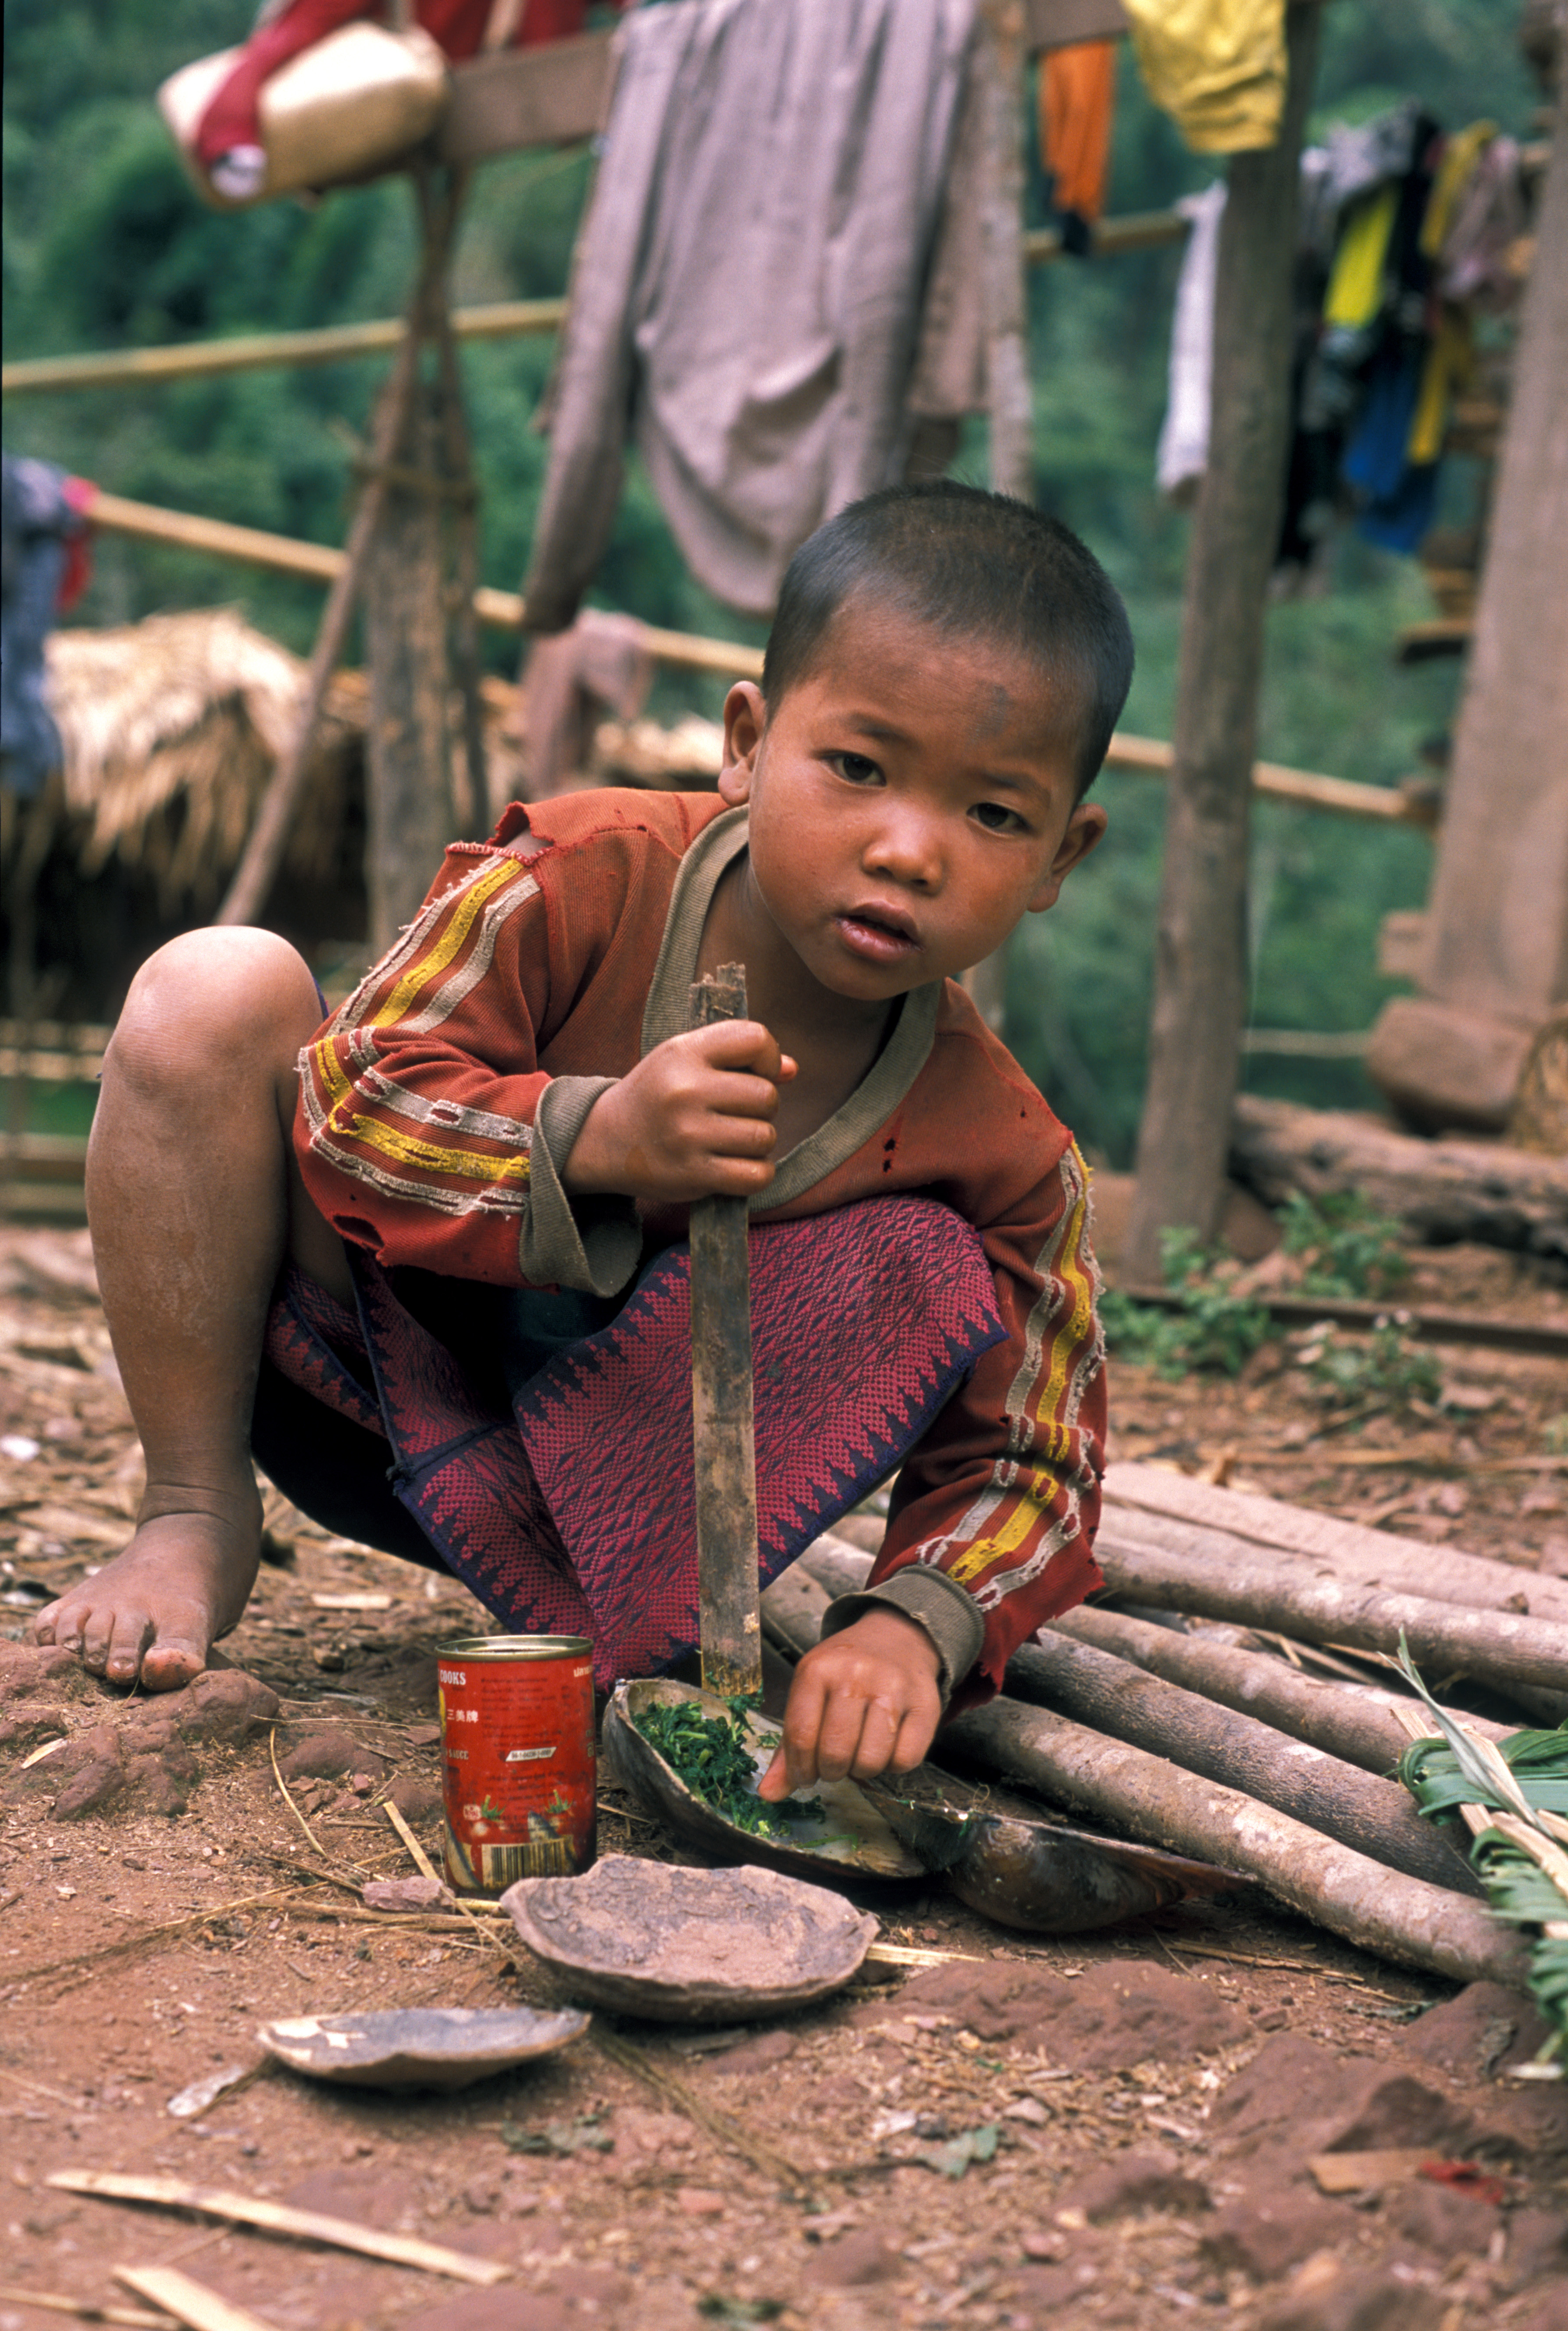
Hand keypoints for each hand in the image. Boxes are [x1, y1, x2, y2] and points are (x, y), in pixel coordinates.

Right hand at [562, 1020, 795, 1204]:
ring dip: (757, 1142)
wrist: (604, 1140)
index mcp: (684, 1052)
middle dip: (762, 1108)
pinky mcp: (692, 1174)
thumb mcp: (685, 1060)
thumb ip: (737, 1058)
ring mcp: (688, 1134)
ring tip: (731, 1140)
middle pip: (767, 1096)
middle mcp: (685, 1090)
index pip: (756, 1039)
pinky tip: (735, 1166)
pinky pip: (756, 1175)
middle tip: (736, 1114)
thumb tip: (792, 1070)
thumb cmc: (657, 1095)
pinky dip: (755, 1174)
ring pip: (765, 1136)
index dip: (768, 1058)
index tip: (755, 1073)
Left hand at [757, 1606, 941, 1799]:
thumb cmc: (845, 1672)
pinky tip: (885, 1747)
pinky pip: (905, 1760)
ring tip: (859, 1753)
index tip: (804, 1777)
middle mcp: (855, 1675)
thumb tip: (769, 1794)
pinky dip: (892, 1765)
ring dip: (861, 1770)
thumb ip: (789, 1743)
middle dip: (831, 1771)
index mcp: (817, 1669)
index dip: (799, 1769)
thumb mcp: (810, 1692)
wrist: (897, 1637)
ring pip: (871, 1761)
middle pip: (835, 1752)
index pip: (800, 1736)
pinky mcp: (925, 1705)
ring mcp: (893, 1689)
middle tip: (834, 1764)